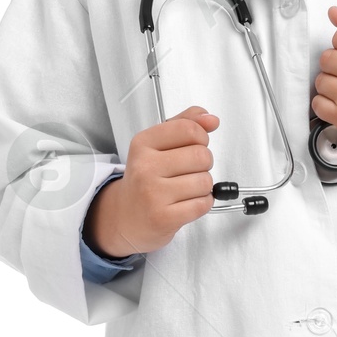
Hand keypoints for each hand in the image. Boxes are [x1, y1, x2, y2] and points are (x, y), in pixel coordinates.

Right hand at [87, 107, 219, 256]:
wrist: (125, 215)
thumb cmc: (145, 178)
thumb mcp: (158, 144)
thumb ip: (185, 124)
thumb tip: (211, 119)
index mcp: (143, 143)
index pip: (188, 129)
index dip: (201, 137)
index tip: (195, 144)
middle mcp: (145, 167)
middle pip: (201, 155)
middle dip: (204, 164)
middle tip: (188, 171)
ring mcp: (153, 194)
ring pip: (205, 181)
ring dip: (203, 186)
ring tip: (185, 189)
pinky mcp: (163, 218)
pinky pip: (203, 204)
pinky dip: (202, 203)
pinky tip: (186, 202)